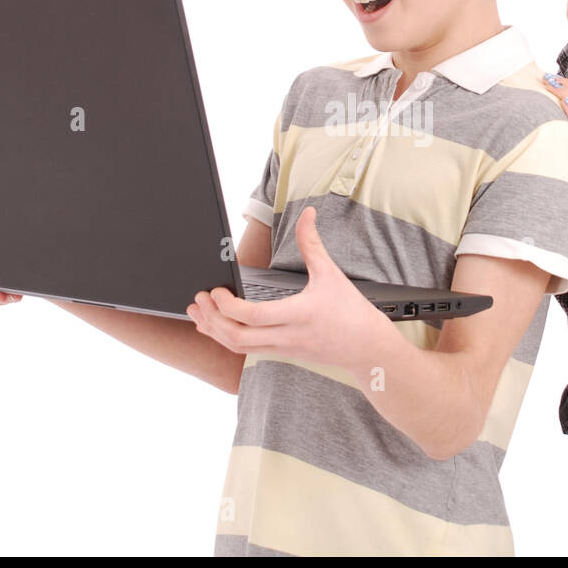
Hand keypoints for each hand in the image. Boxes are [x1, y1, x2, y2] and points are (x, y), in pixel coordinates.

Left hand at [187, 206, 387, 376]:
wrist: (367, 348)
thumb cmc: (351, 311)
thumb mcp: (331, 274)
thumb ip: (312, 243)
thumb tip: (308, 213)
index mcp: (299, 314)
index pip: (254, 316)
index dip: (229, 306)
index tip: (216, 290)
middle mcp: (288, 335)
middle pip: (238, 337)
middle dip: (213, 319)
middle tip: (200, 298)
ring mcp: (282, 348)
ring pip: (238, 348)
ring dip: (214, 331)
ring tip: (200, 311)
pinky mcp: (281, 354)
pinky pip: (246, 351)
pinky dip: (226, 339)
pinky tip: (215, 326)